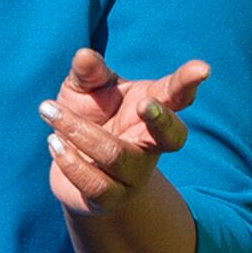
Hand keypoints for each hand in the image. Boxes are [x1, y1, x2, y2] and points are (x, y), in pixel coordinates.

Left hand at [41, 49, 206, 217]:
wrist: (71, 163)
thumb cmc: (89, 116)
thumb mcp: (86, 90)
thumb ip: (88, 73)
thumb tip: (83, 55)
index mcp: (151, 109)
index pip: (176, 96)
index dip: (189, 82)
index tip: (202, 68)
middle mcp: (150, 143)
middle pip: (173, 137)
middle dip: (163, 120)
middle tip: (145, 103)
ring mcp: (134, 173)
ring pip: (117, 155)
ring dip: (80, 131)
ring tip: (49, 110)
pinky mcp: (110, 197)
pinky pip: (95, 183)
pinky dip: (70, 161)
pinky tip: (54, 142)